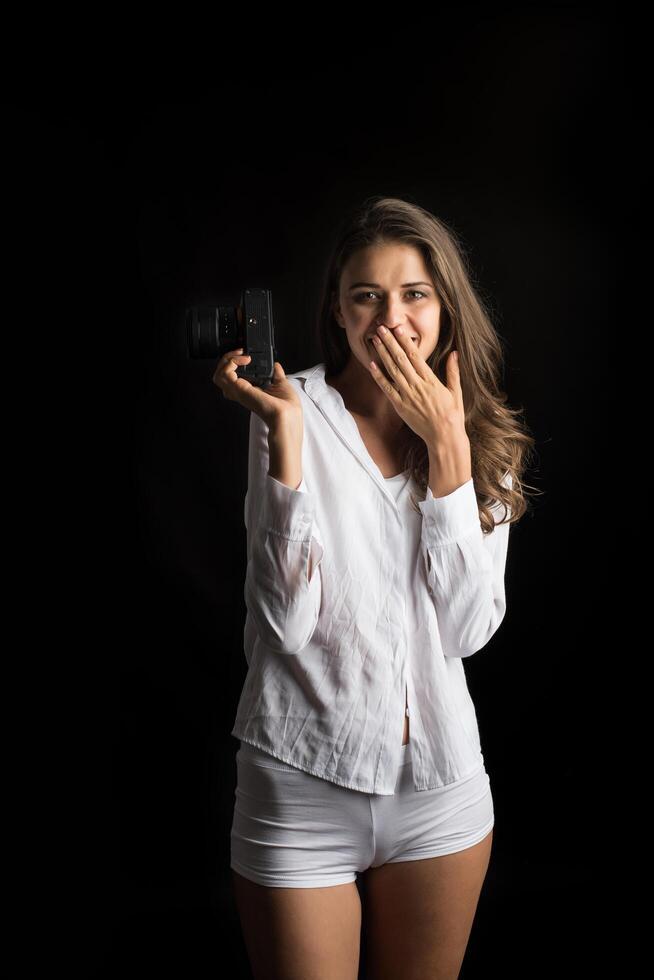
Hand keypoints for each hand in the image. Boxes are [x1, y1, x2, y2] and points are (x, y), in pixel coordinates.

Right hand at [212, 351, 302, 430]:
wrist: (288, 414)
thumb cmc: (287, 407)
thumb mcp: (280, 383)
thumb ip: (276, 373)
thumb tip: (275, 365)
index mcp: (248, 391)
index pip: (230, 379)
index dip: (232, 365)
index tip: (244, 355)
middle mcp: (241, 392)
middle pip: (220, 376)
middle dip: (226, 360)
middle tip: (239, 353)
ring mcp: (239, 391)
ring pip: (218, 375)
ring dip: (227, 360)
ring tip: (240, 356)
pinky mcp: (240, 389)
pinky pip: (224, 374)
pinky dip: (231, 363)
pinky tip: (244, 360)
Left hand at [368, 326, 469, 456]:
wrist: (444, 437)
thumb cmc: (452, 415)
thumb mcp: (456, 391)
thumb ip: (453, 371)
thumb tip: (454, 353)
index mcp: (431, 380)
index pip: (415, 356)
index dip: (405, 341)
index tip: (398, 329)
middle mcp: (418, 386)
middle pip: (400, 360)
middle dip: (390, 342)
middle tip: (380, 328)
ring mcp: (407, 396)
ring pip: (392, 371)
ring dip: (382, 354)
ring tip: (374, 340)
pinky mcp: (400, 406)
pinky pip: (387, 389)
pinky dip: (379, 377)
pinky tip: (372, 365)